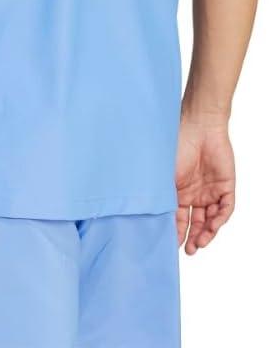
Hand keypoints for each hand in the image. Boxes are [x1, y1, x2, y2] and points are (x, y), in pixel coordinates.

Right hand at [175, 113, 234, 253]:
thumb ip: (163, 197)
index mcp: (179, 192)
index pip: (178, 218)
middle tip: (189, 251)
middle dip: (193, 238)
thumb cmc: (177, 146)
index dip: (176, 233)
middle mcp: (195, 194)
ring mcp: (211, 191)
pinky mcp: (225, 187)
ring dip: (206, 233)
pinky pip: (225, 208)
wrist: (199, 127)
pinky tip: (212, 227)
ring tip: (200, 243)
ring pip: (211, 220)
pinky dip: (219, 219)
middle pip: (196, 223)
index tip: (172, 245)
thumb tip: (151, 220)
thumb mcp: (165, 176)